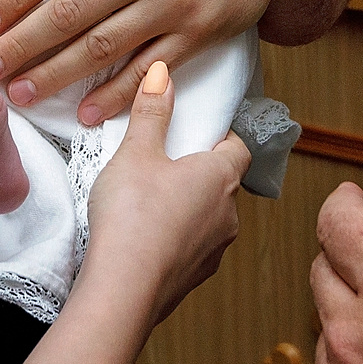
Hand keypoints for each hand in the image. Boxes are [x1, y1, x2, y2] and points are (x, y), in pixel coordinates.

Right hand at [15, 60, 250, 363]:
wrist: (123, 290)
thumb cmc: (132, 216)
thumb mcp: (135, 153)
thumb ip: (151, 112)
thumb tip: (162, 73)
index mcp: (221, 176)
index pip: (239, 146)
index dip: (223, 134)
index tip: (202, 128)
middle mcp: (228, 215)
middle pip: (223, 182)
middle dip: (199, 170)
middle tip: (165, 160)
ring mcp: (214, 250)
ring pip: (209, 217)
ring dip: (188, 207)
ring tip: (149, 200)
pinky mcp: (194, 278)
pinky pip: (191, 247)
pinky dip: (175, 238)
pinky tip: (145, 236)